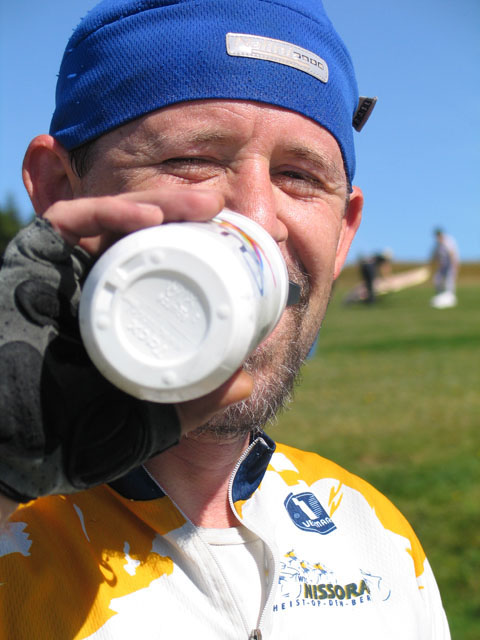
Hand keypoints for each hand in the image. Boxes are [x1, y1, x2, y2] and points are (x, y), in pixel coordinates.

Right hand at [0, 189, 251, 506]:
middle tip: (225, 211)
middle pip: (142, 239)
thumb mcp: (145, 424)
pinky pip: (68, 222)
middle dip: (185, 217)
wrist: (2, 455)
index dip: (200, 251)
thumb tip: (246, 378)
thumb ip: (192, 407)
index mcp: (119, 319)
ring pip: (112, 222)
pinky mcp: (31, 262)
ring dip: (161, 205)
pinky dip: (109, 211)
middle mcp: (92, 290)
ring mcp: (62, 275)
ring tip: (205, 205)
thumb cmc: (66, 442)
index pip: (162, 271)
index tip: (240, 248)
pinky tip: (151, 214)